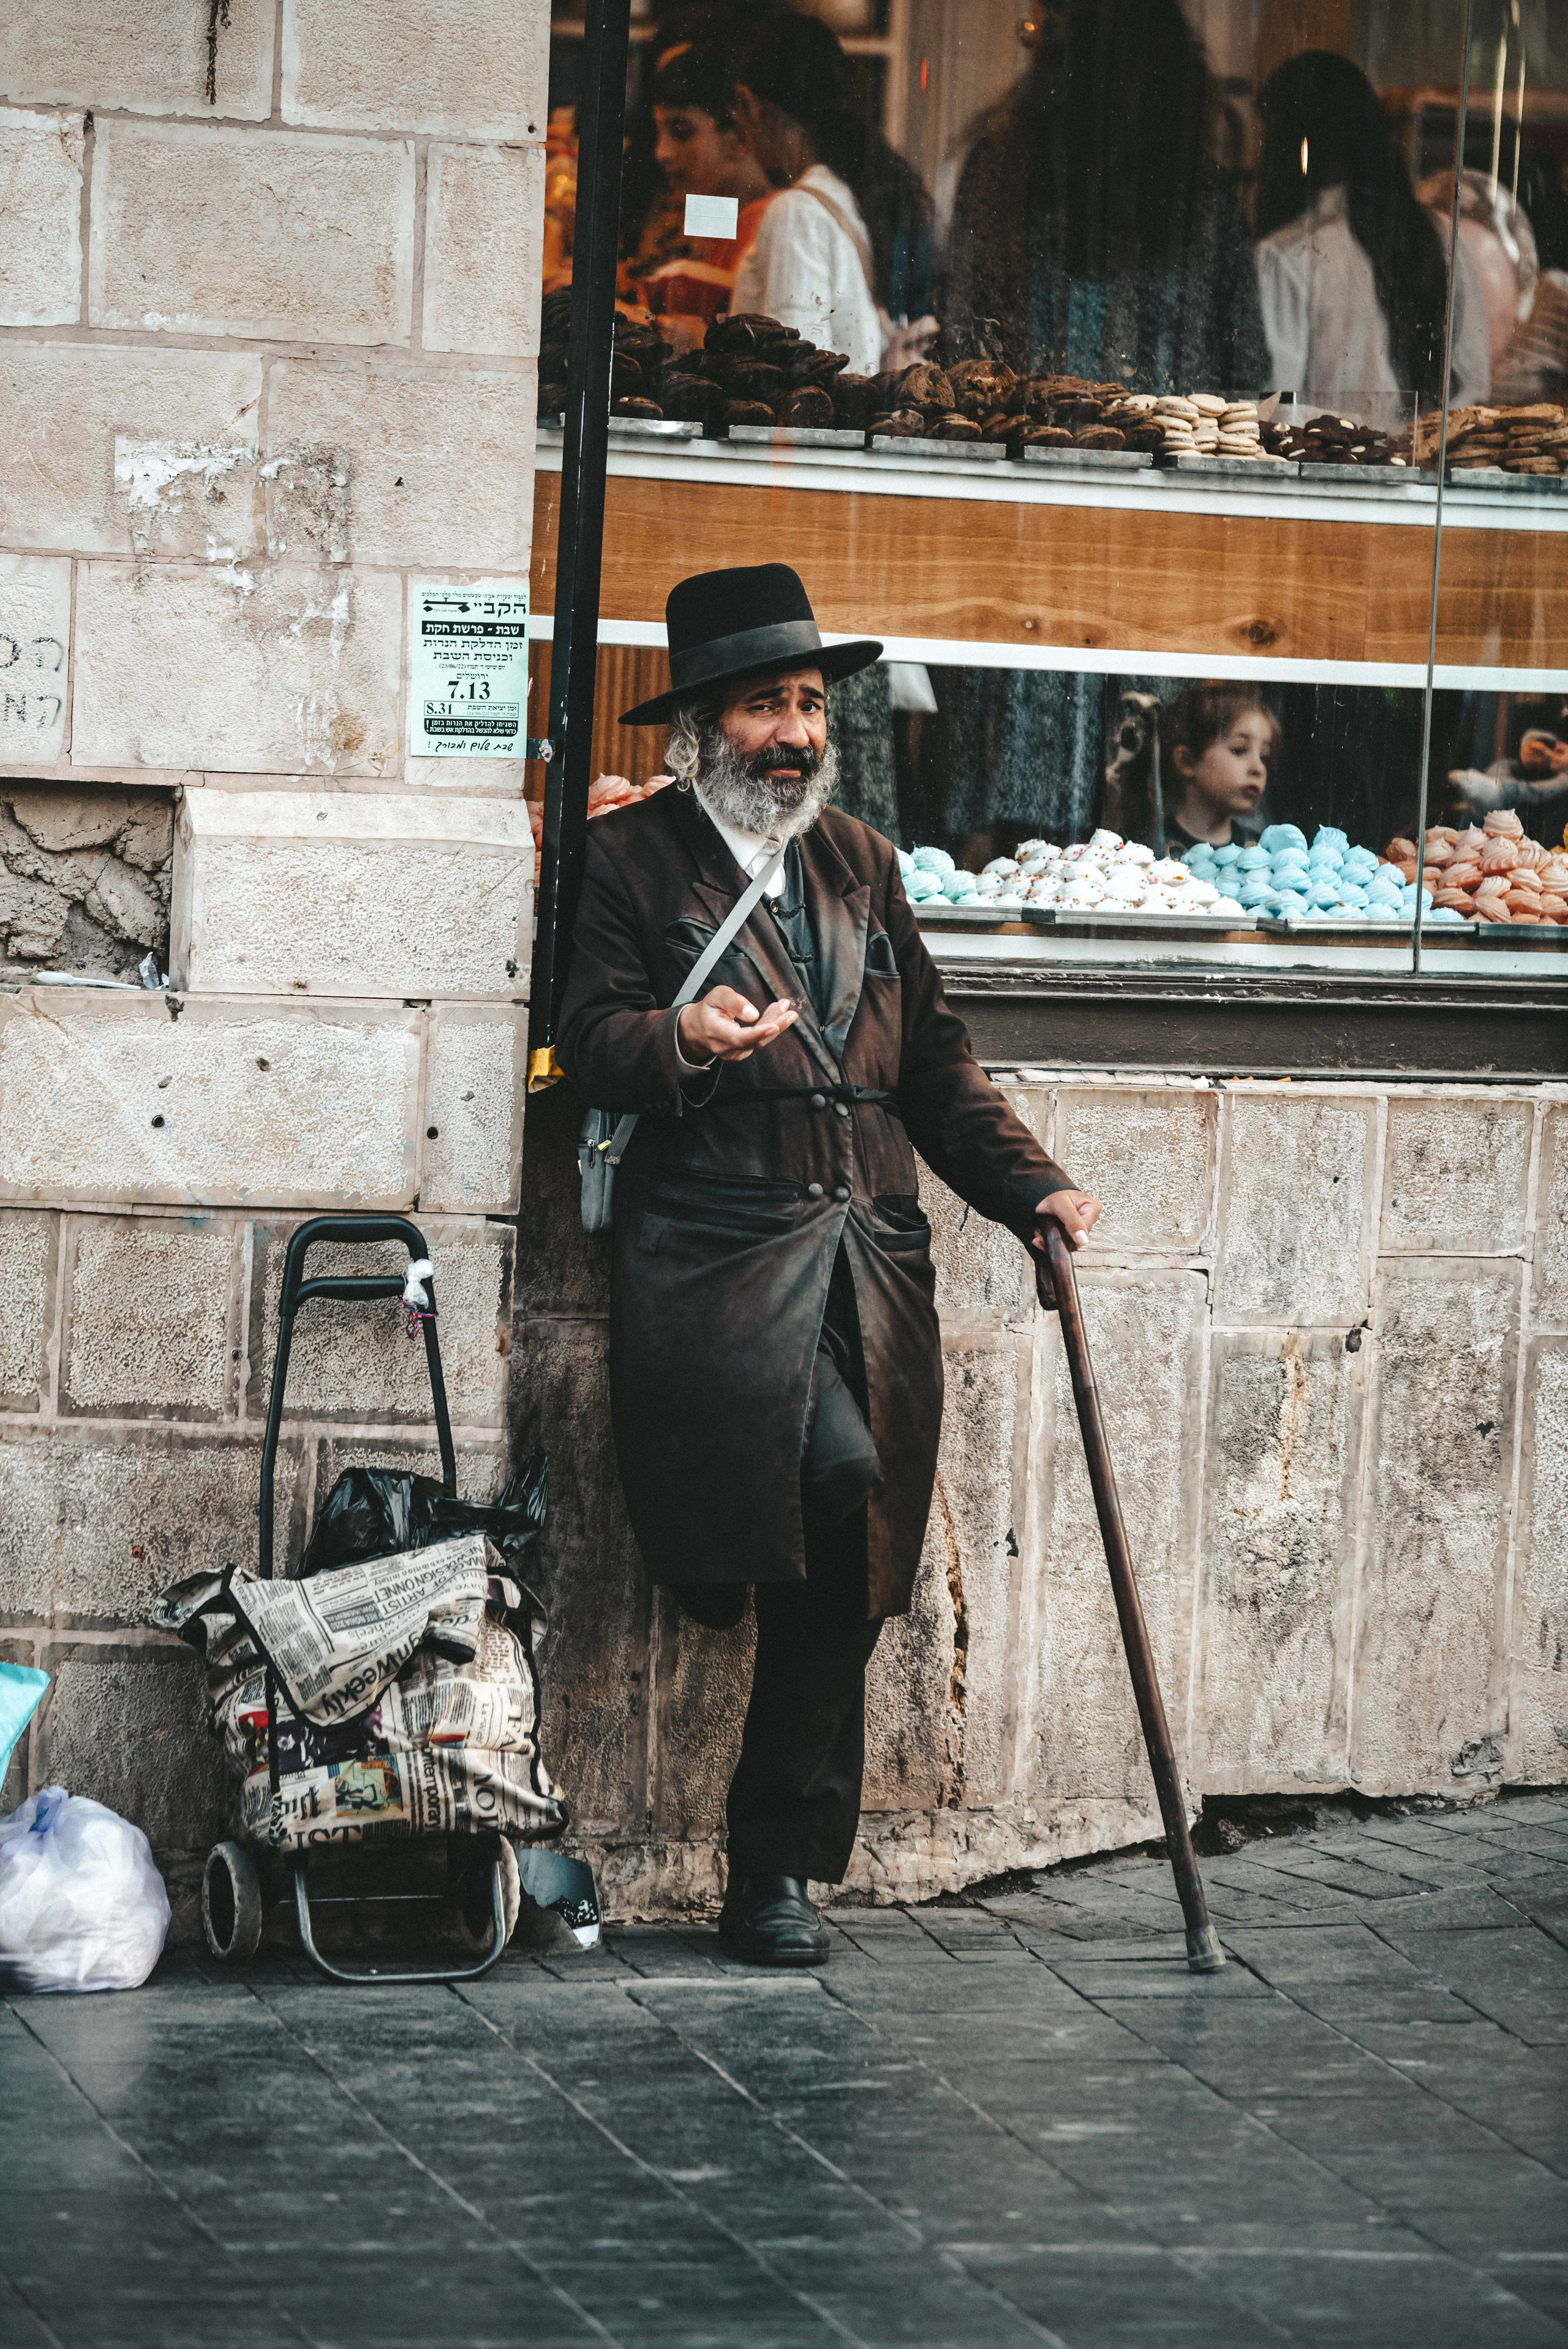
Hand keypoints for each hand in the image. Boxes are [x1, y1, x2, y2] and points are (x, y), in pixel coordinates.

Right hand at [678, 986, 798, 1065]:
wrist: (699, 1028)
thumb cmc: (710, 1008)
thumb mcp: (717, 996)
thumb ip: (734, 1002)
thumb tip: (753, 1015)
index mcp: (715, 1032)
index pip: (739, 1037)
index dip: (758, 1033)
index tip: (775, 1026)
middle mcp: (725, 1048)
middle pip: (755, 1040)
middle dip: (775, 1025)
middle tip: (789, 1010)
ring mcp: (734, 1054)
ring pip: (760, 1041)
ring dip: (775, 1024)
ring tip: (786, 1009)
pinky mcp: (742, 1053)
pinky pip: (760, 1041)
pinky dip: (769, 1027)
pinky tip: (777, 1014)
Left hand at [1029, 1188, 1102, 1308]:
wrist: (1031, 1191)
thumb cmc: (1048, 1194)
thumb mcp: (1061, 1204)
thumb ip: (1072, 1222)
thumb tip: (1083, 1241)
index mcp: (1092, 1209)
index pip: (1083, 1233)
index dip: (1067, 1235)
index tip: (1050, 1230)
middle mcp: (1086, 1220)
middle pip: (1074, 1242)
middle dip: (1054, 1239)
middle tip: (1039, 1231)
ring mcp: (1075, 1230)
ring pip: (1064, 1246)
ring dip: (1046, 1240)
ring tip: (1038, 1229)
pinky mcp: (1064, 1236)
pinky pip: (1057, 1247)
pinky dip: (1043, 1242)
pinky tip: (1038, 1235)